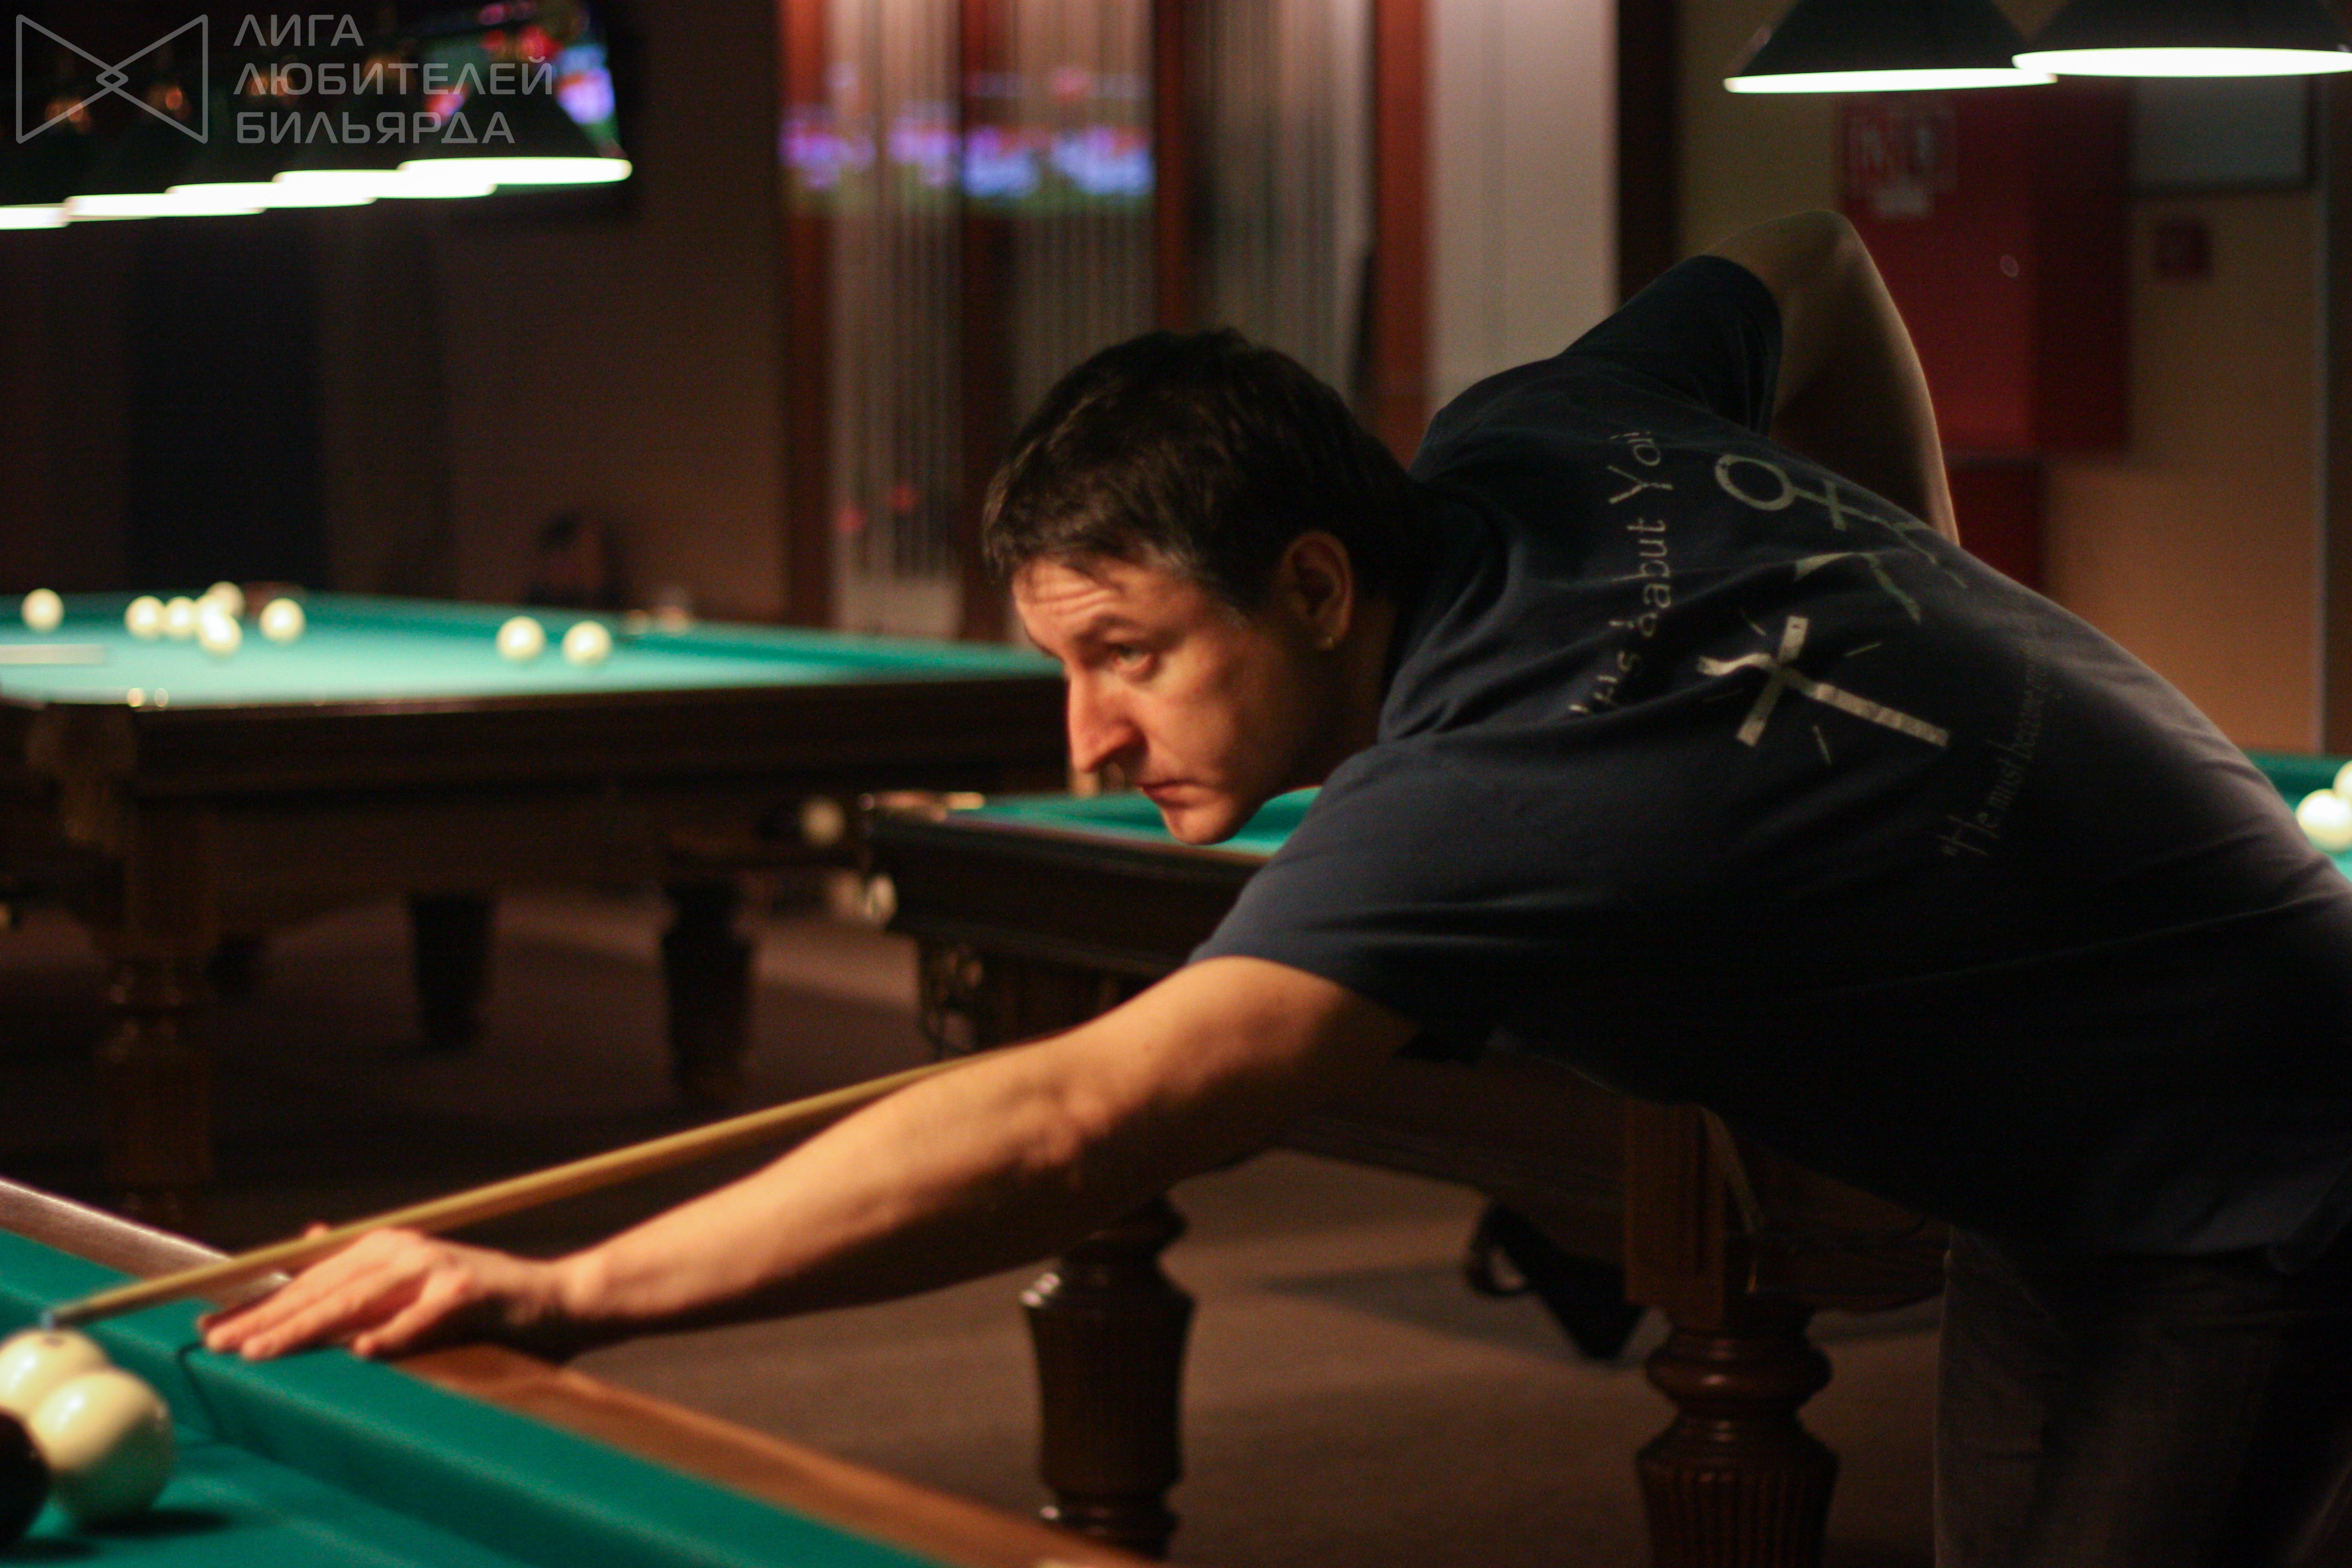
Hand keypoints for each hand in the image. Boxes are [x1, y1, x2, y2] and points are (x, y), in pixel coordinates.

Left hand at [199, 1227, 581, 1361]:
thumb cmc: (484, 1301)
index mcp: (387, 1247)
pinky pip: (421, 1320)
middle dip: (265, 1318)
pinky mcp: (468, 1294)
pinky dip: (392, 1336)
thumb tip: (310, 1237)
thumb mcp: (418, 1276)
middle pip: (322, 1289)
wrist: (560, 1298)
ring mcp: (437, 1270)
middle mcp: (405, 1251)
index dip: (259, 1303)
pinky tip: (360, 1353)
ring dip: (307, 1329)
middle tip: (216, 1343)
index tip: (209, 1325)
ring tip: (263, 1353)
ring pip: (358, 1302)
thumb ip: (365, 1268)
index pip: (309, 1278)